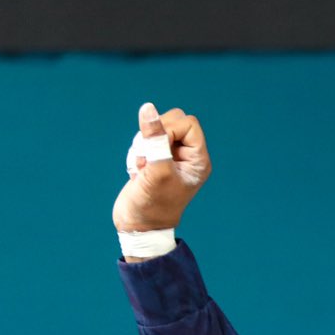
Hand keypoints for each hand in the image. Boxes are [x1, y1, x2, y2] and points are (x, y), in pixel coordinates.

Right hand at [113, 102, 211, 232]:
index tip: (158, 149)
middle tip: (147, 160)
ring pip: (154, 130)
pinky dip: (136, 153)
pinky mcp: (154, 160)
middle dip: (153, 136)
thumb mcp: (156, 170)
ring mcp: (170, 158)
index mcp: (197, 160)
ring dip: (142, 146)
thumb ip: (155, 139)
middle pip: (171, 121)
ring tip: (142, 169)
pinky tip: (137, 173)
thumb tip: (148, 108)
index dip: (169, 129)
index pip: (187, 123)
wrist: (138, 227)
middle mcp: (187, 157)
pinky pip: (143, 141)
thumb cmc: (152, 205)